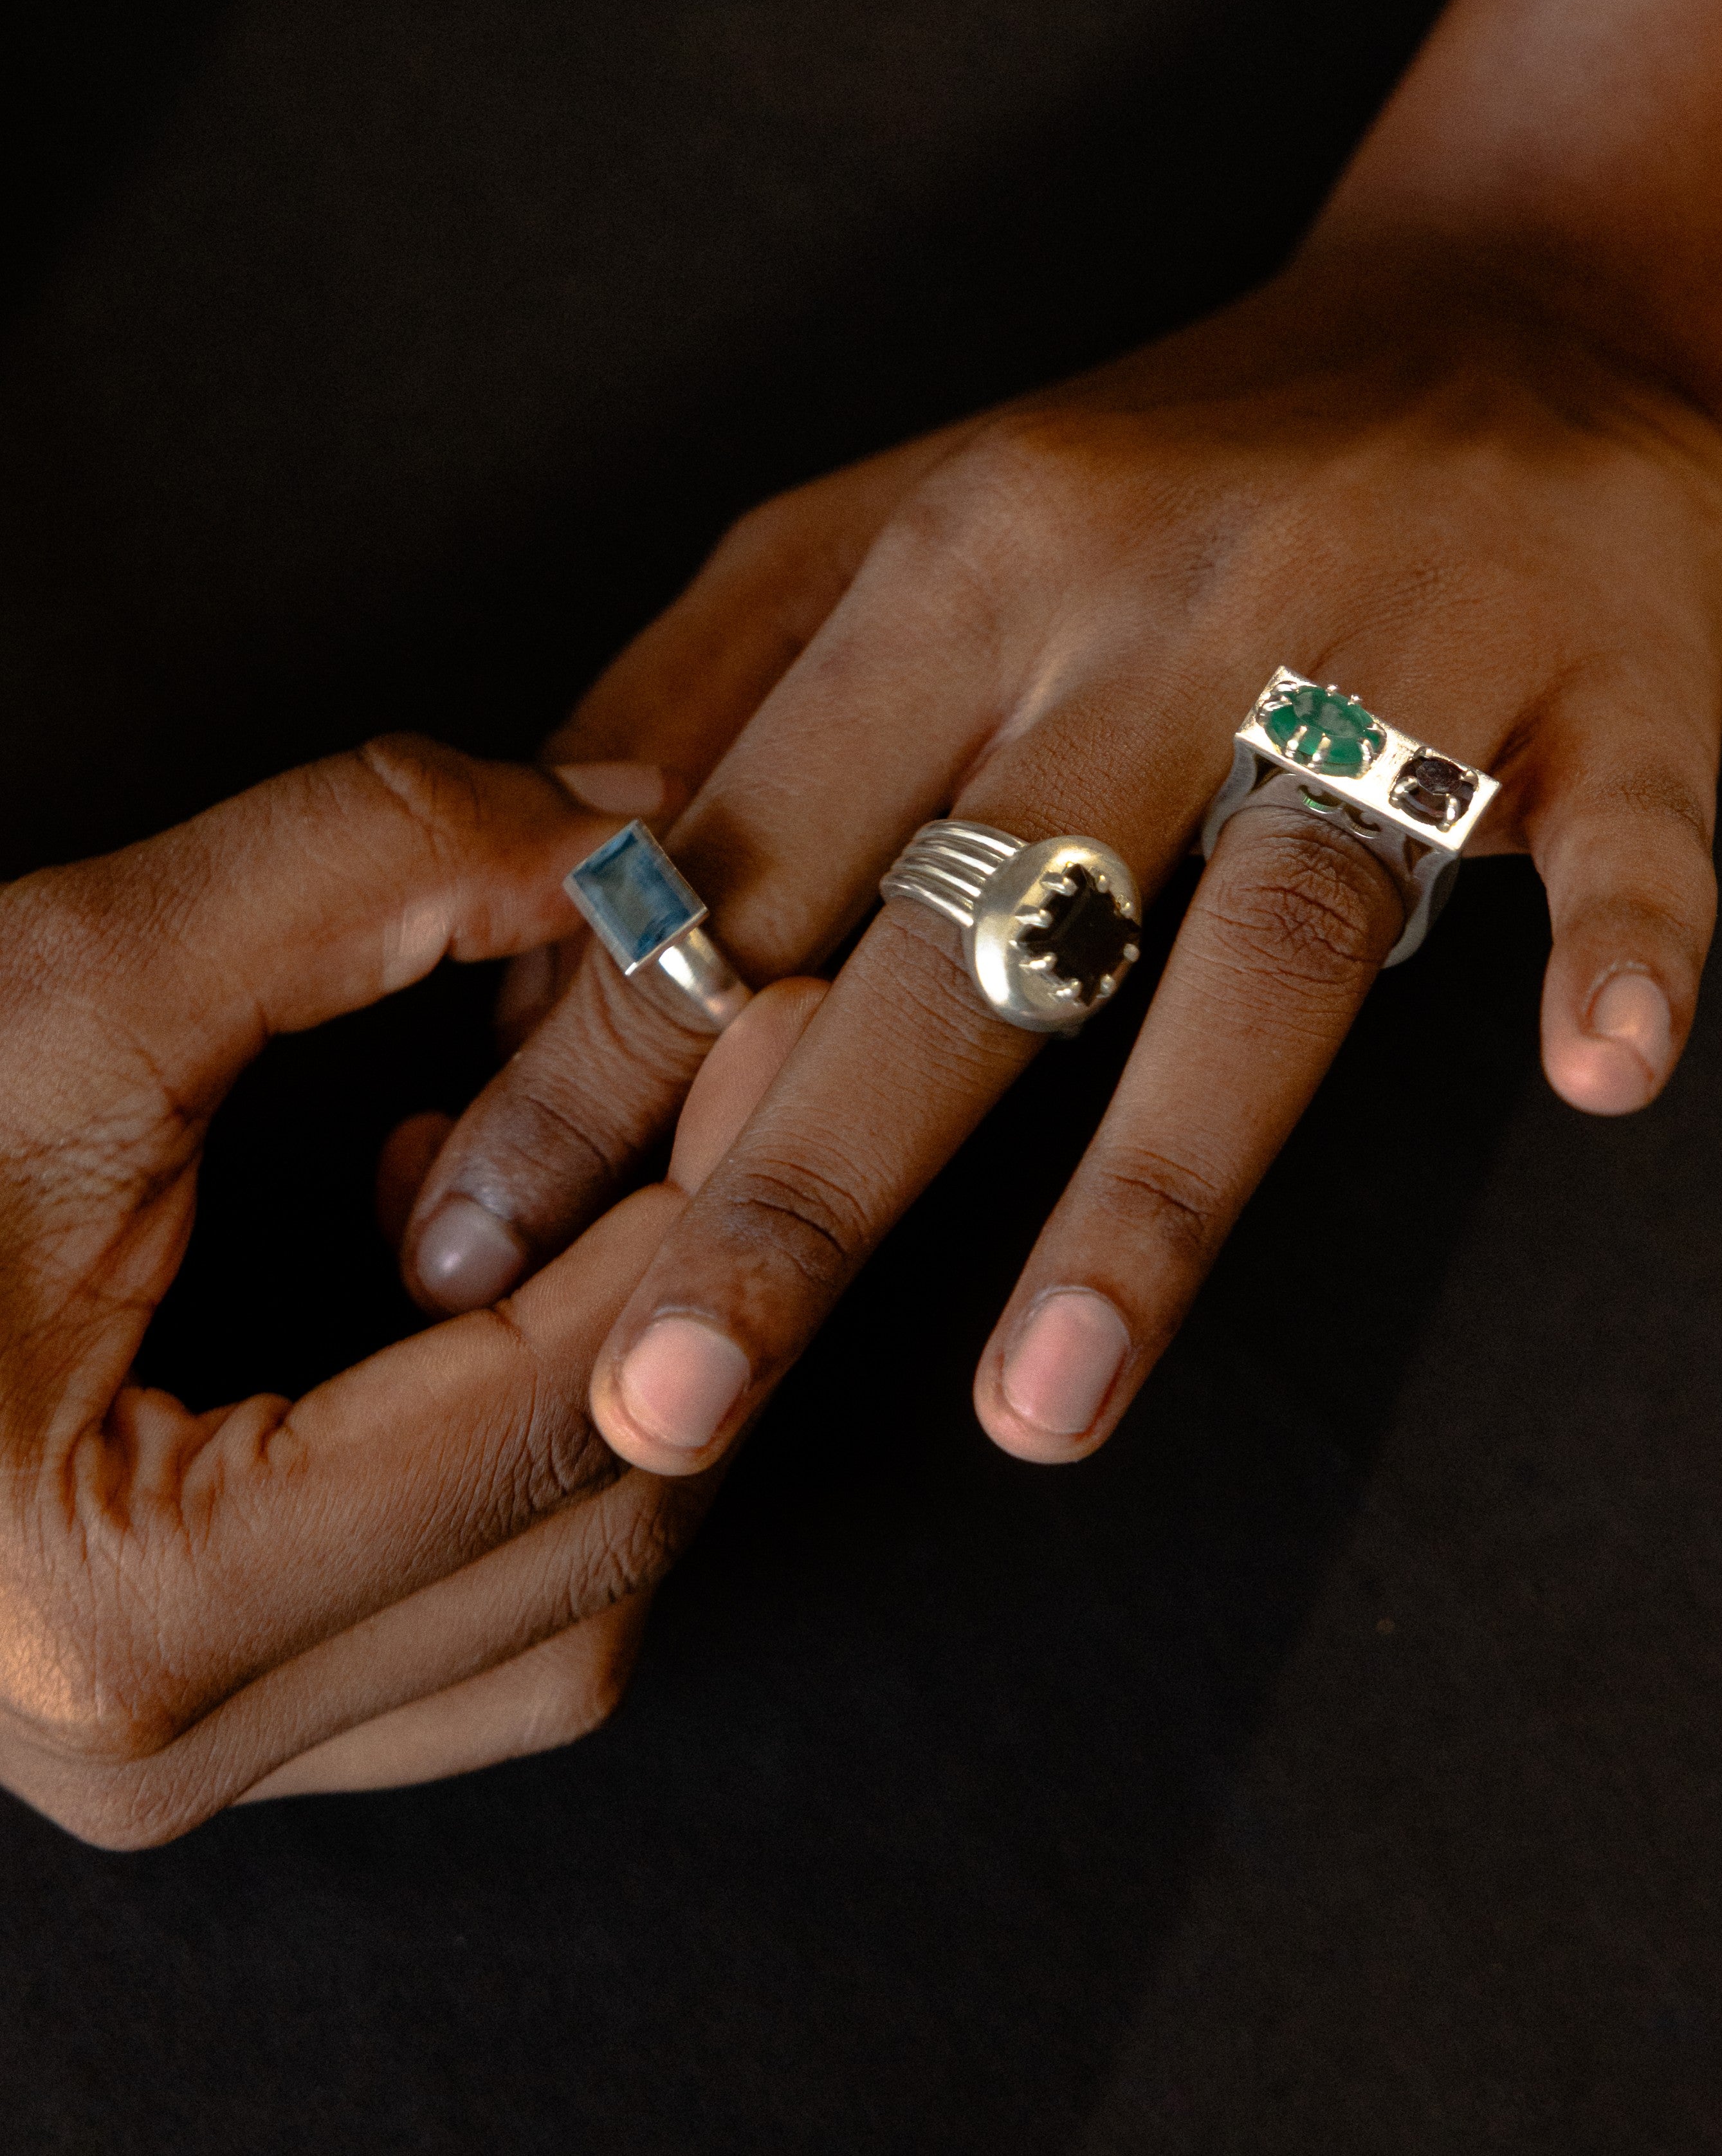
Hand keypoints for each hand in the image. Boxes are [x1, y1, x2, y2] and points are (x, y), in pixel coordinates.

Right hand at [0, 738, 811, 1844]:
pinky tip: (458, 1275)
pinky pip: (476, 1625)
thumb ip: (352, 872)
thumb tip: (616, 830)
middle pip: (594, 1528)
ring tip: (572, 1164)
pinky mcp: (210, 1710)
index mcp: (119, 1624)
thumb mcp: (55, 983)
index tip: (779, 1021)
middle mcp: (166, 1756)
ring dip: (620, 1375)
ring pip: (563, 1604)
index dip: (704, 1199)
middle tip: (749, 1066)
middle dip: (699, 1284)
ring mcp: (189, 1762)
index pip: (547, 1420)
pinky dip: (529, 1456)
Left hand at [396, 258, 1721, 1469]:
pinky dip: (1625, 946)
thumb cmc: (1165, 465)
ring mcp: (1402, 650)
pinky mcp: (1614, 687)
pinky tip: (1601, 1071)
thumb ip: (708, 694)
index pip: (758, 844)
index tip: (468, 1245)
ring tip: (1039, 1416)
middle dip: (799, 1175)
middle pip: (964, 925)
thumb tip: (532, 930)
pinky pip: (1629, 836)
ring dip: (1156, 1179)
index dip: (604, 1053)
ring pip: (1262, 932)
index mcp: (967, 559)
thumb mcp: (896, 516)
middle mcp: (1164, 603)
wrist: (1515, 311)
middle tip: (661, 1406)